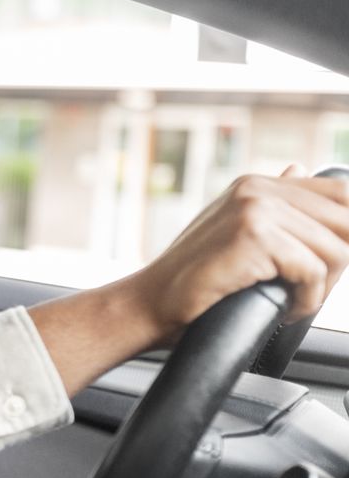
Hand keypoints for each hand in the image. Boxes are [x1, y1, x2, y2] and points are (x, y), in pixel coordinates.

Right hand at [30, 168, 348, 395]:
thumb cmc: (192, 280)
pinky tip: (283, 308)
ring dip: (322, 289)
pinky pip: (312, 271)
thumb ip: (273, 206)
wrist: (148, 304)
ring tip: (292, 302)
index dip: (347, 232)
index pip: (341, 194)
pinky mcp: (252, 236)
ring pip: (336, 250)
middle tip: (307, 292)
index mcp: (256, 185)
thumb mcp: (235, 233)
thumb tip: (299, 169)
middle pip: (346, 222)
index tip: (332, 266)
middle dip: (338, 266)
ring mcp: (254, 209)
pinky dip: (306, 300)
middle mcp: (257, 189)